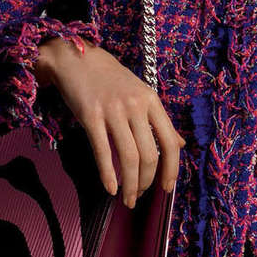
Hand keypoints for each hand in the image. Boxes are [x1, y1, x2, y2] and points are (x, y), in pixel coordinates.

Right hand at [32, 36, 184, 207]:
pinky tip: (110, 189)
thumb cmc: (111, 79)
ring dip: (130, 185)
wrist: (76, 58)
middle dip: (147, 182)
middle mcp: (135, 106)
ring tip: (128, 198)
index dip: (171, 170)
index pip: (170, 143)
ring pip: (129, 157)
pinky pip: (102, 151)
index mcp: (151, 101)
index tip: (167, 188)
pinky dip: (108, 175)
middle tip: (141, 196)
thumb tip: (180, 144)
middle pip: (149, 155)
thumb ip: (160, 120)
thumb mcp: (141, 94)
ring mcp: (113, 110)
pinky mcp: (90, 116)